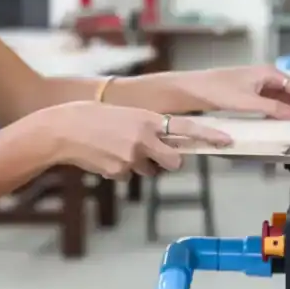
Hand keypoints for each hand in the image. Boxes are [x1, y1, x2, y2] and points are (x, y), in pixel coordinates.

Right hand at [38, 101, 230, 179]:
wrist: (61, 129)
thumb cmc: (92, 116)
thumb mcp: (126, 114)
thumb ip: (148, 127)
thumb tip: (164, 142)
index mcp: (148, 118)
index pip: (187, 128)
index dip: (209, 136)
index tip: (228, 140)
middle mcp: (145, 138)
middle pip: (175, 161)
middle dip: (169, 160)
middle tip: (155, 153)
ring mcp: (132, 157)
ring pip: (149, 169)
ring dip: (140, 163)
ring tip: (116, 147)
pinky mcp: (119, 172)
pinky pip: (128, 175)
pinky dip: (120, 169)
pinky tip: (104, 156)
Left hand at [170, 66, 289, 120]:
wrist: (193, 89)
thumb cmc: (217, 90)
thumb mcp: (247, 102)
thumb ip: (273, 108)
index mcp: (268, 73)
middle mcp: (266, 77)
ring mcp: (258, 85)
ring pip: (281, 99)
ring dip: (288, 112)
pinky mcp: (250, 94)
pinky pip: (269, 103)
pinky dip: (276, 113)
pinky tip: (275, 124)